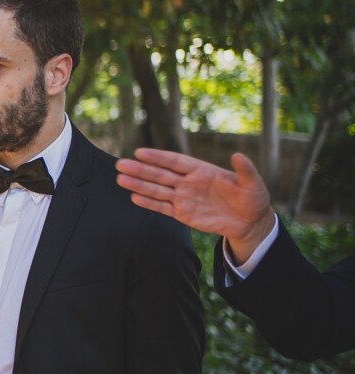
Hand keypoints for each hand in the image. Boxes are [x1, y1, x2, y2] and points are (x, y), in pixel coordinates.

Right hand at [114, 149, 275, 261]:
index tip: (140, 152)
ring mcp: (184, 198)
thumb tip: (238, 155)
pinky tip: (134, 197)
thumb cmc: (252, 198)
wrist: (250, 221)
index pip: (175, 162)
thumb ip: (245, 170)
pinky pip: (163, 208)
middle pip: (160, 175)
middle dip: (140, 170)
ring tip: (120, 179)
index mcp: (201, 170)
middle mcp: (188, 182)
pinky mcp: (183, 214)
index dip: (158, 157)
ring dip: (139, 185)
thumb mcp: (253, 184)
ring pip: (157, 190)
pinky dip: (149, 203)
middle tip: (120, 164)